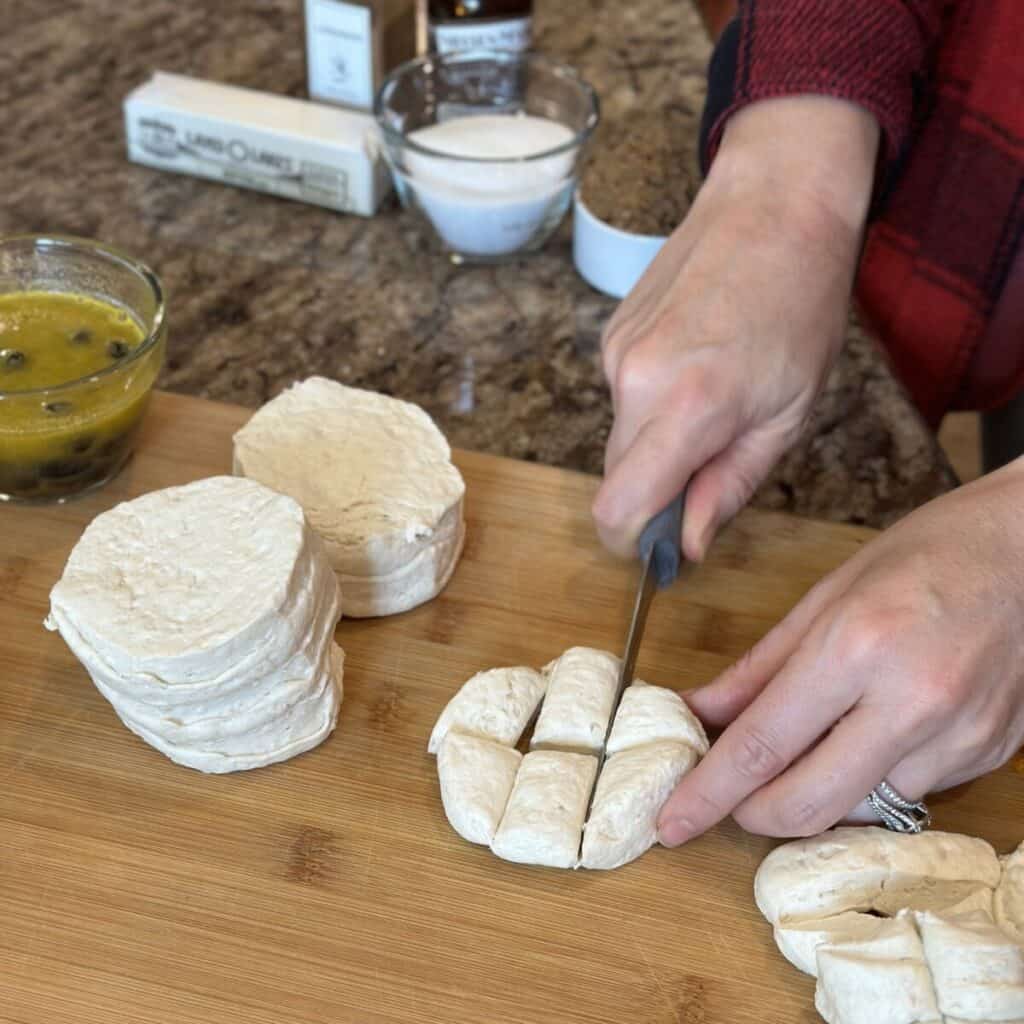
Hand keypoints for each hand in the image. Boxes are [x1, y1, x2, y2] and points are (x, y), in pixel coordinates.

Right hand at [593, 96, 878, 561]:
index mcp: (688, 406)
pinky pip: (622, 398)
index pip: (618, 508)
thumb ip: (730, 487)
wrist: (774, 202)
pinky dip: (652, 402)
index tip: (663, 544)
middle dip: (655, 492)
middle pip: (616, 479)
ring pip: (620, 438)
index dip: (632, 542)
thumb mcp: (789, 414)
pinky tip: (695, 364)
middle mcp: (635, 381)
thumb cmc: (800, 304)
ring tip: (714, 397)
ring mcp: (615, 354)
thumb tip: (686, 544)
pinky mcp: (610, 336)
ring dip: (657, 443)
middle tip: (713, 464)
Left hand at [657, 459, 1023, 844]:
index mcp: (857, 647)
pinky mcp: (988, 755)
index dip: (708, 792)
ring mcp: (959, 737)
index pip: (763, 744)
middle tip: (728, 795)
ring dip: (815, 792)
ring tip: (808, 744)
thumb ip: (758, 667)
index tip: (671, 820)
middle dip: (752, 813)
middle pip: (808, 803)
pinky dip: (870, 777)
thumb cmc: (928, 552)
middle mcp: (911, 703)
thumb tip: (700, 712)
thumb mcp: (826, 595)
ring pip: (859, 808)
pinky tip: (869, 732)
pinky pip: (909, 793)